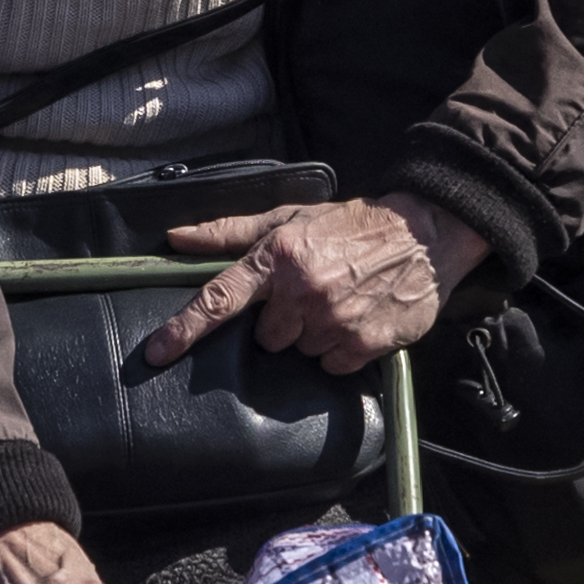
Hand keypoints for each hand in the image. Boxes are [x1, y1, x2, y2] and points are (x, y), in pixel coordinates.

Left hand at [135, 196, 486, 381]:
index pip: (221, 298)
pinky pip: (333, 365)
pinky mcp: (365, 343)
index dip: (185, 328)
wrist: (425, 232)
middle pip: (265, 338)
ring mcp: (336, 320)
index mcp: (279, 257)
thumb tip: (176, 238)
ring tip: (338, 301)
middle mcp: (303, 291)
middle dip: (283, 321)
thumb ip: (230, 232)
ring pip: (300, 352)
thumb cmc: (349, 225)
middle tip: (309, 293)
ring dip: (314, 334)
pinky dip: (341, 348)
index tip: (158, 352)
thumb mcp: (290, 218)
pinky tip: (356, 319)